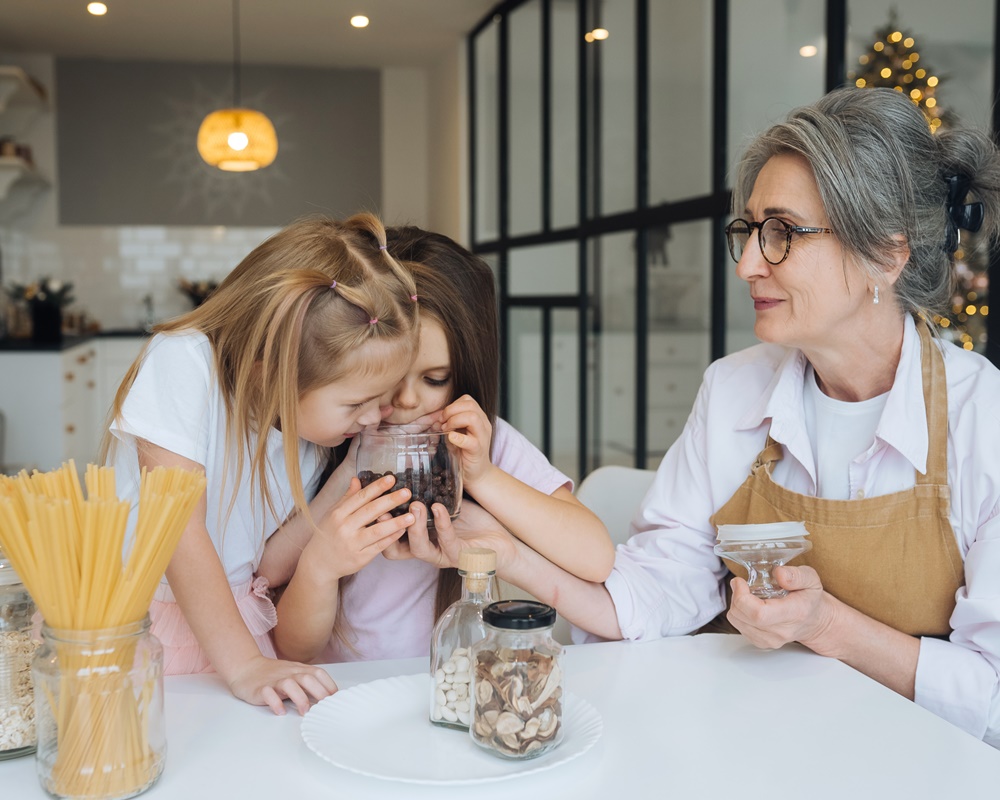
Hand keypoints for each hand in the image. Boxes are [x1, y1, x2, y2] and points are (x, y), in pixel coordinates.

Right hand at [227, 655, 337, 714]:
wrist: (246, 668)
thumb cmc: (274, 674)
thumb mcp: (294, 674)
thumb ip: (309, 682)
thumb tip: (328, 696)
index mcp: (299, 669)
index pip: (318, 673)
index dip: (329, 685)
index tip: (335, 700)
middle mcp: (289, 673)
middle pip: (307, 678)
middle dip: (319, 692)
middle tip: (324, 708)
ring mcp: (274, 680)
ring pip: (289, 684)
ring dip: (299, 698)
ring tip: (304, 712)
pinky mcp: (260, 688)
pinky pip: (268, 694)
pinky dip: (275, 702)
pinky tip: (280, 711)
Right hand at [304, 475, 413, 583]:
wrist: (320, 563)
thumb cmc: (329, 534)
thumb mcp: (333, 514)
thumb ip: (347, 498)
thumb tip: (357, 479)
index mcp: (338, 514)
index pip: (360, 497)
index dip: (377, 487)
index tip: (392, 479)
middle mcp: (345, 528)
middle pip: (371, 511)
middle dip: (390, 501)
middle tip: (407, 492)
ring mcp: (352, 544)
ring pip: (377, 531)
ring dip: (396, 522)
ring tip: (412, 515)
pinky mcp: (360, 558)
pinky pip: (379, 546)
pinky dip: (392, 538)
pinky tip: (403, 530)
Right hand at [383, 500, 518, 571]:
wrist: (501, 541)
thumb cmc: (472, 523)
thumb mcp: (446, 504)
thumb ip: (429, 492)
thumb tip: (413, 463)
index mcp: (419, 539)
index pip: (388, 538)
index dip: (377, 523)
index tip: (371, 502)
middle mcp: (426, 550)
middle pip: (394, 550)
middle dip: (387, 529)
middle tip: (383, 508)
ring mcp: (442, 555)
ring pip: (418, 548)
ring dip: (415, 526)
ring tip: (415, 505)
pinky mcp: (460, 555)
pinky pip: (447, 541)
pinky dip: (442, 523)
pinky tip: (439, 507)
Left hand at [439, 394, 493, 487]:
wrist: (476, 474)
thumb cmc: (464, 453)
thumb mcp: (456, 434)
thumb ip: (448, 424)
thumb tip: (434, 418)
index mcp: (479, 418)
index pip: (467, 400)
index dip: (452, 405)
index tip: (442, 417)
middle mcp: (483, 425)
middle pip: (470, 405)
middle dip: (451, 411)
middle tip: (442, 423)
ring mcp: (482, 437)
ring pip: (472, 418)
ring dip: (454, 421)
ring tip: (446, 430)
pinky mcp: (478, 451)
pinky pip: (471, 441)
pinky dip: (459, 438)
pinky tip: (451, 438)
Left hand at [727, 565, 836, 651]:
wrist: (814, 621)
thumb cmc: (809, 598)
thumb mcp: (810, 578)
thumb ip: (796, 575)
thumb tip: (779, 574)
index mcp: (794, 613)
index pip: (759, 613)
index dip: (742, 597)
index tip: (740, 582)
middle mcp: (781, 631)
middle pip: (744, 618)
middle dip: (736, 597)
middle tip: (741, 585)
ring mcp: (771, 640)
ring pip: (737, 622)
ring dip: (736, 605)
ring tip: (747, 595)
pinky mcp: (762, 643)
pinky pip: (739, 627)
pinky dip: (739, 614)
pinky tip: (750, 606)